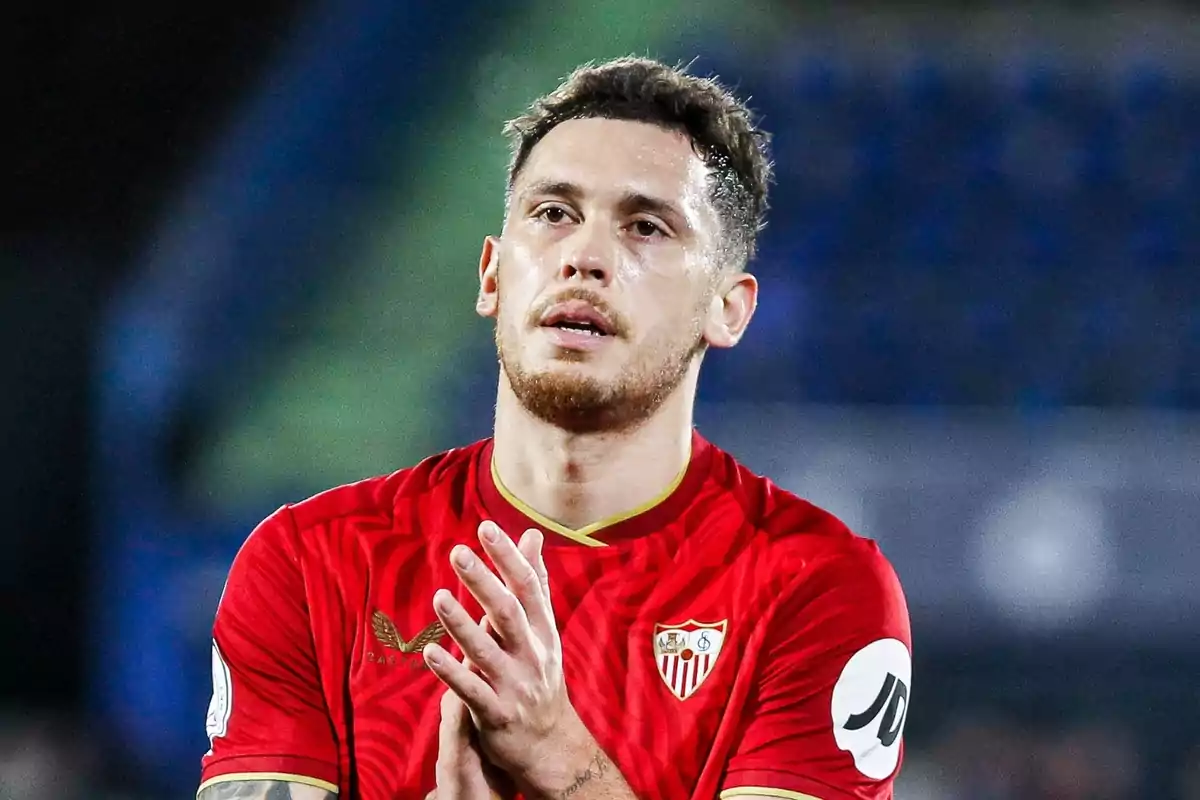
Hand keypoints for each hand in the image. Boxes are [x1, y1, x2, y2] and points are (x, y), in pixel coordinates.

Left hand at [422, 521, 587, 790]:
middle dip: (484, 582)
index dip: (508, 557)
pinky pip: (471, 691)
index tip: (486, 528)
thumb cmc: (540, 676)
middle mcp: (532, 654)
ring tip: (439, 597)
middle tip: (458, 552)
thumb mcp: (544, 629)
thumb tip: (533, 535)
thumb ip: (535, 583)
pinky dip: (451, 672)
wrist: (552, 746)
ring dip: (461, 624)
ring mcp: (515, 685)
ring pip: (486, 651)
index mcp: (543, 630)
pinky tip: (430, 654)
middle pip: (508, 613)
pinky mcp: (496, 715)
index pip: (528, 587)